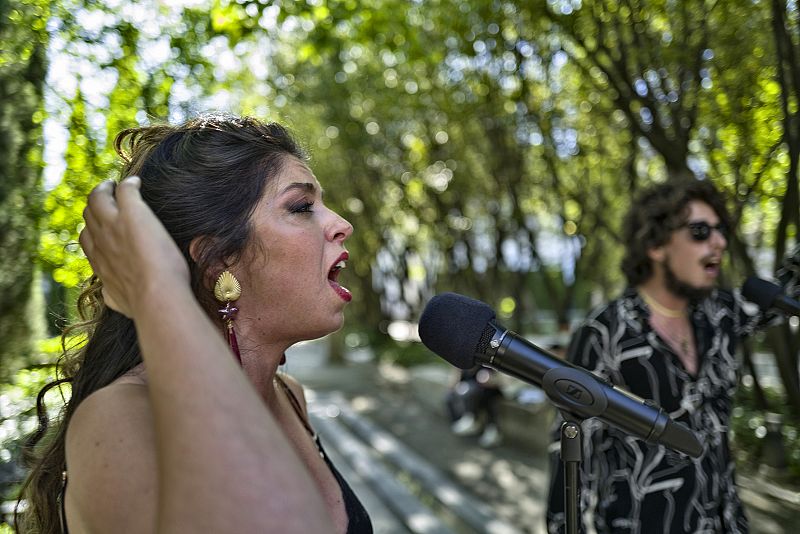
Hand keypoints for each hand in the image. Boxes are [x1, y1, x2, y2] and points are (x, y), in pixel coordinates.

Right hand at [79, 176, 189, 317]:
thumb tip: (108, 296)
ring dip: (106, 188)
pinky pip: (125, 190)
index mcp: (98, 262)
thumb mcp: (117, 301)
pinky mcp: (131, 213)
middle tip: (107, 196)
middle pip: (89, 214)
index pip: (87, 238)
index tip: (104, 225)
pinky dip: (129, 184)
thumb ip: (110, 294)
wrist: (155, 296)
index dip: (94, 229)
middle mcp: (100, 240)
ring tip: (114, 184)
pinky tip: (137, 182)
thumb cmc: (142, 304)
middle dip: (96, 204)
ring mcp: (113, 224)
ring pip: (99, 197)